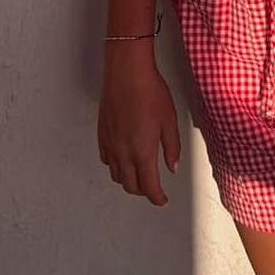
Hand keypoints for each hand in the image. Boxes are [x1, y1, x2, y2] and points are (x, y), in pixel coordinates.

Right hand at [98, 53, 180, 205]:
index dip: (156, 197)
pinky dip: (116, 167)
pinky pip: (107, 161)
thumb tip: (172, 167)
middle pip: (131, 186)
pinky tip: (124, 158)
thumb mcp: (169, 120)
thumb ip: (171, 147)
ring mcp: (110, 145)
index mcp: (142, 152)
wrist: (126, 74)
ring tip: (140, 174)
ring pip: (117, 175)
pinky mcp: (102, 135)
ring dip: (129, 180)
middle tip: (154, 187)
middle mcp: (123, 153)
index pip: (148, 186)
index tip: (162, 200)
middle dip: (144, 190)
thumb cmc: (150, 93)